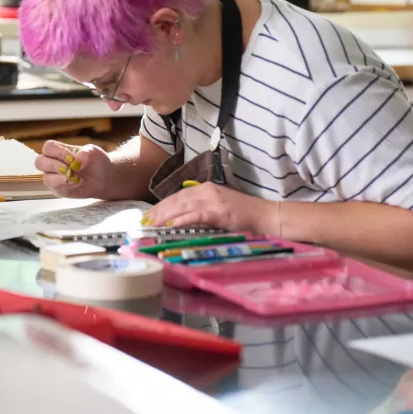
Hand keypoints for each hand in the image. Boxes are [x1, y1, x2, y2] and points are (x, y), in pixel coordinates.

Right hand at [35, 140, 112, 197]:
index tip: (72, 158)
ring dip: (62, 178)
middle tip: (69, 168)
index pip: (48, 148)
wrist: (104, 178)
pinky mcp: (58, 189)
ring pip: (47, 178)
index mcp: (58, 150)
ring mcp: (53, 177)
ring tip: (76, 178)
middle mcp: (52, 163)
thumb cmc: (95, 161)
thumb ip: (85, 152)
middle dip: (54, 166)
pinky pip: (56, 189)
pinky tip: (77, 183)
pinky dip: (67, 186)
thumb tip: (77, 159)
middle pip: (39, 162)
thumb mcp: (94, 152)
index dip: (58, 152)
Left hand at [141, 182, 275, 233]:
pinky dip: (182, 220)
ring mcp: (213, 200)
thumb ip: (201, 208)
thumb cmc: (245, 215)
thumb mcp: (219, 207)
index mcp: (206, 188)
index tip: (148, 215)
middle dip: (158, 211)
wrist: (268, 216)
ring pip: (182, 206)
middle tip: (144, 222)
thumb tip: (180, 218)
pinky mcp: (220, 212)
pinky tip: (171, 225)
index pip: (178, 196)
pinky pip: (196, 215)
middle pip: (176, 200)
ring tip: (152, 224)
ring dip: (165, 216)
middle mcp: (207, 191)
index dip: (161, 205)